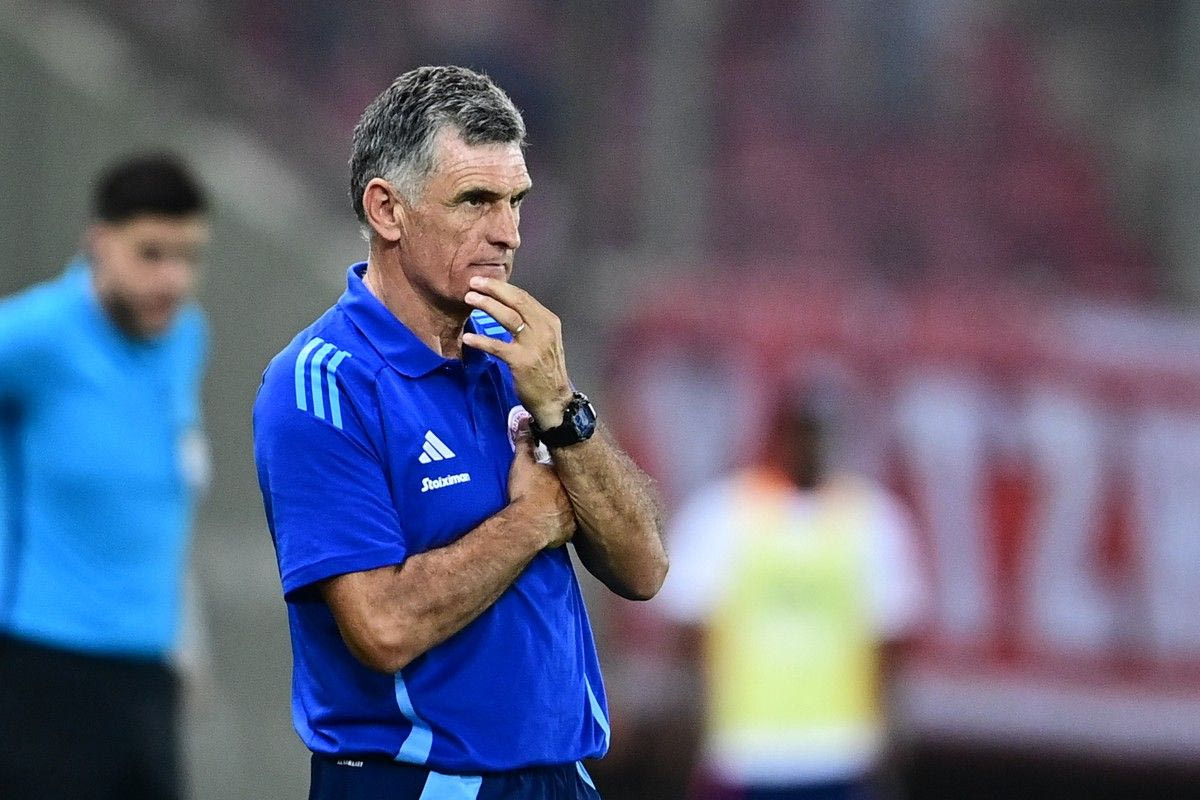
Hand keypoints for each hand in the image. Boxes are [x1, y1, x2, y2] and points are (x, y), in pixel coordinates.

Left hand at [462, 277, 571, 428]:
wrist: (554, 399)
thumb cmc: (546, 370)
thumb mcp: (544, 340)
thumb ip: (530, 324)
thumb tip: (506, 306)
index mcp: (548, 321)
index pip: (524, 297)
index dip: (502, 287)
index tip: (485, 281)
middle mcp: (543, 329)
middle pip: (516, 301)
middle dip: (493, 289)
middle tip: (474, 283)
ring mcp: (533, 345)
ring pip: (507, 317)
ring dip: (487, 305)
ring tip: (469, 299)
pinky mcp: (521, 361)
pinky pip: (497, 346)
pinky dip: (481, 340)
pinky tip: (468, 337)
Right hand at [507, 424, 574, 548]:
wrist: (527, 525)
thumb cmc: (526, 496)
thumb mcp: (522, 464)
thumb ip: (525, 443)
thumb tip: (525, 425)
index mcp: (563, 478)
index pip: (564, 470)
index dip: (554, 473)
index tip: (547, 476)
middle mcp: (572, 496)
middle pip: (569, 490)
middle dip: (560, 491)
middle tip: (547, 494)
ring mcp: (572, 515)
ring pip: (570, 509)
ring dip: (561, 509)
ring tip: (548, 510)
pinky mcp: (568, 531)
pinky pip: (566, 527)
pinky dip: (560, 526)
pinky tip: (550, 525)